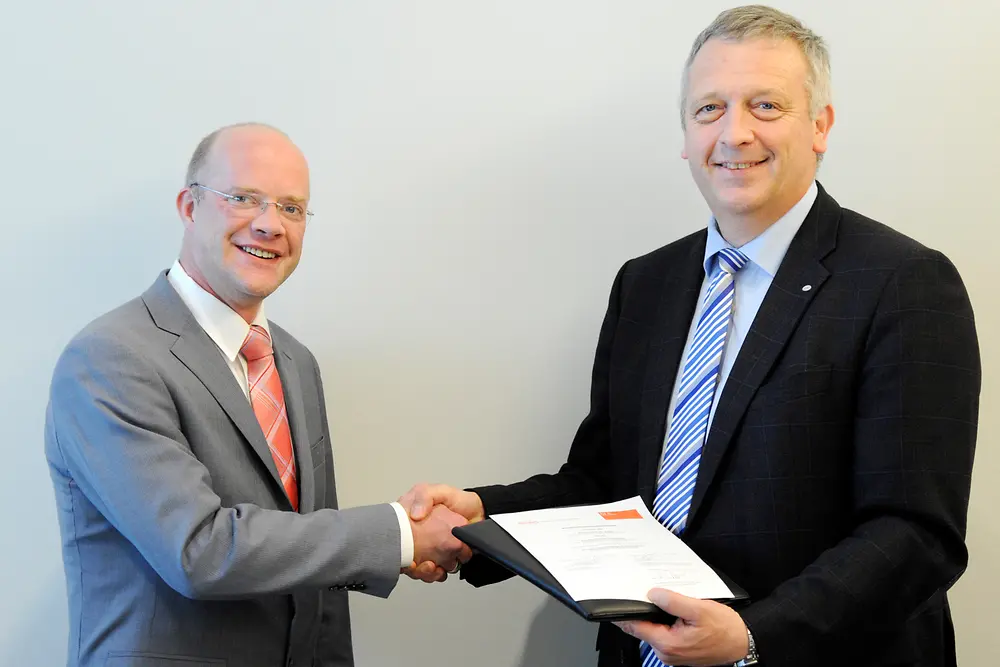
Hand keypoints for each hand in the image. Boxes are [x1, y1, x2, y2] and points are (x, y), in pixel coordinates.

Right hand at [399, 483, 483, 582]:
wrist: (479, 513)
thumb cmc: (457, 500)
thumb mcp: (438, 491)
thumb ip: (425, 496)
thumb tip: (414, 515)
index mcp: (410, 521)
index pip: (394, 540)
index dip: (395, 550)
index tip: (402, 556)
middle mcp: (417, 538)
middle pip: (404, 558)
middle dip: (409, 565)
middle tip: (415, 564)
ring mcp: (429, 550)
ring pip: (417, 568)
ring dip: (423, 572)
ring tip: (431, 567)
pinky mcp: (441, 560)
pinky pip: (433, 573)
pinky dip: (435, 575)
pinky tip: (439, 571)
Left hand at [614, 589, 748, 666]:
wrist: (742, 642)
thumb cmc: (724, 629)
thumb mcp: (699, 609)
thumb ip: (673, 602)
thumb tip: (653, 594)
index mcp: (667, 643)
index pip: (634, 626)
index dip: (626, 611)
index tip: (618, 598)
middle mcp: (666, 652)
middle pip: (642, 627)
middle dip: (642, 609)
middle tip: (645, 591)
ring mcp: (672, 653)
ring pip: (653, 629)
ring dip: (655, 614)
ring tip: (663, 598)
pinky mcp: (678, 650)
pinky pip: (664, 632)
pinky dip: (664, 620)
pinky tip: (672, 609)